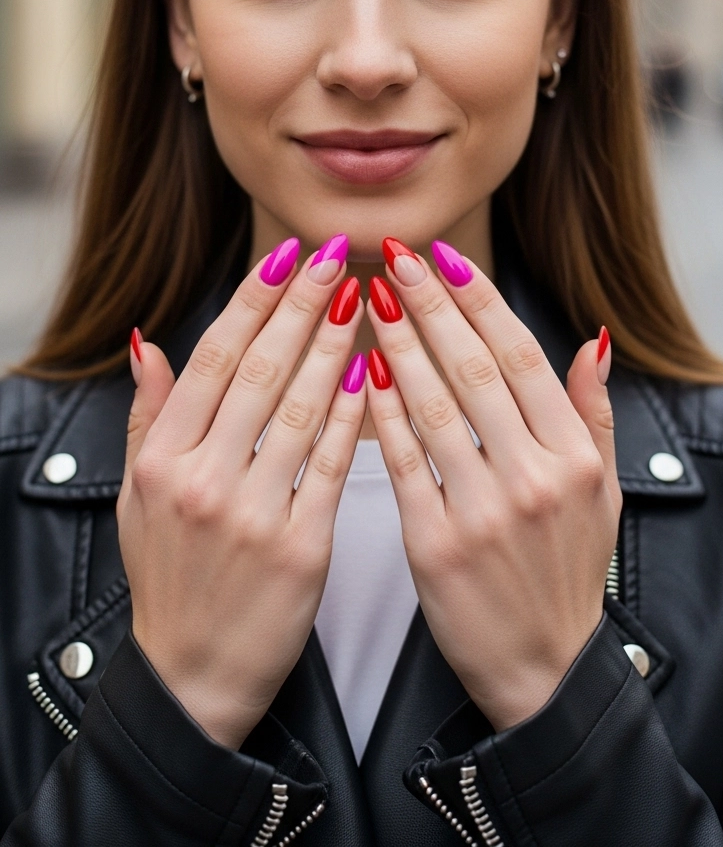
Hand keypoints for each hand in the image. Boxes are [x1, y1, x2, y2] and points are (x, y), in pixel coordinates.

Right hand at [117, 241, 365, 748]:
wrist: (193, 678)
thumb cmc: (170, 580)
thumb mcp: (137, 497)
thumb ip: (147, 416)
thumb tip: (148, 342)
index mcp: (165, 459)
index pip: (213, 358)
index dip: (252, 301)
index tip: (284, 255)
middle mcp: (203, 479)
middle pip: (260, 371)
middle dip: (301, 304)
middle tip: (334, 252)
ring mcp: (252, 514)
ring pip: (301, 409)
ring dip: (335, 345)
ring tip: (362, 296)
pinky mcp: (299, 549)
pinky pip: (332, 466)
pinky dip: (354, 416)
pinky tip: (376, 372)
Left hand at [366, 243, 620, 731]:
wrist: (544, 670)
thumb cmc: (567, 574)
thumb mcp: (602, 492)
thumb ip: (593, 413)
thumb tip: (591, 340)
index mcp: (572, 455)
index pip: (519, 355)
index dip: (477, 299)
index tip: (443, 256)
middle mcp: (532, 476)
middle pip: (472, 368)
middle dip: (428, 304)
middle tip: (393, 255)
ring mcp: (483, 511)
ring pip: (432, 406)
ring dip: (397, 344)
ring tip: (365, 298)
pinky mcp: (435, 545)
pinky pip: (403, 463)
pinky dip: (381, 413)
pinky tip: (361, 372)